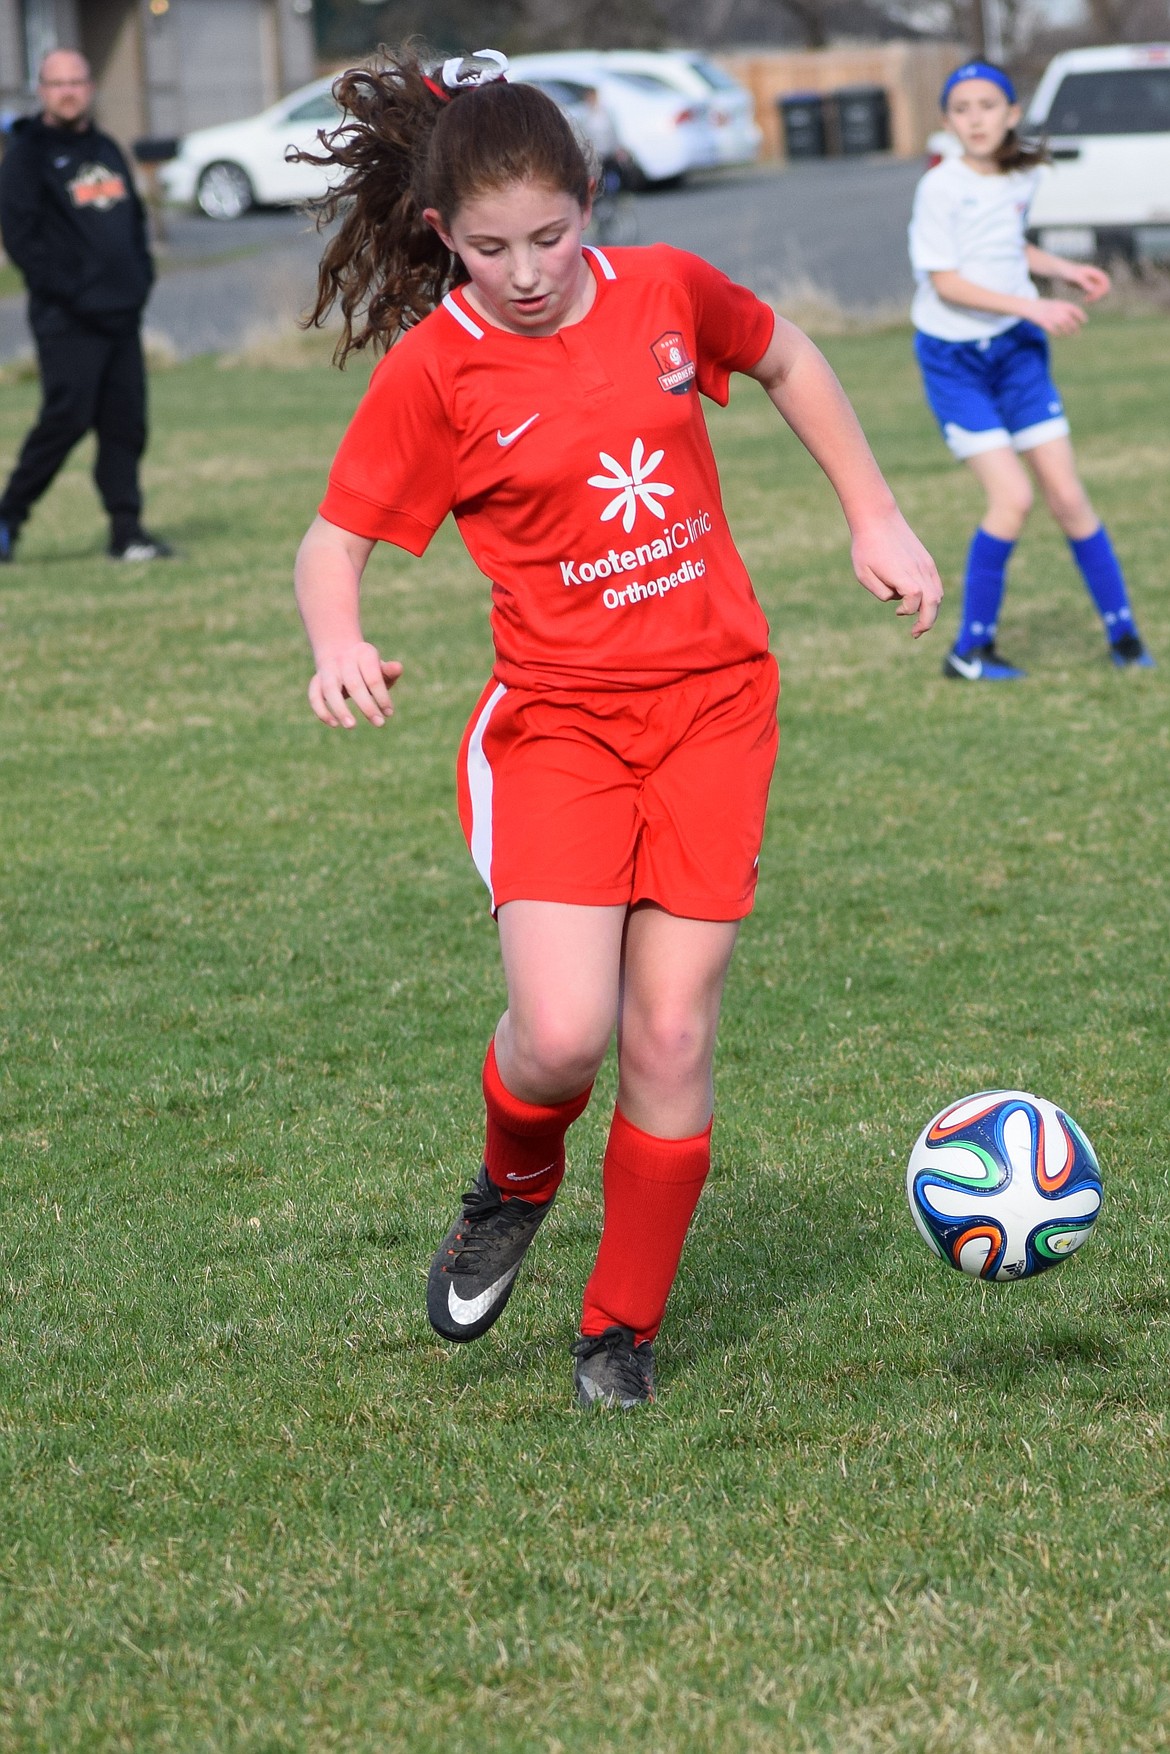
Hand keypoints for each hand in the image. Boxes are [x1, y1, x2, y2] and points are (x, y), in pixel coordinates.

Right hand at [308, 641, 402, 727]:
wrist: (341, 652)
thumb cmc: (368, 667)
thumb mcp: (380, 667)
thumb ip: (389, 671)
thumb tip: (398, 667)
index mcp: (363, 653)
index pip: (373, 677)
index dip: (381, 696)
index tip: (389, 713)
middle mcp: (343, 660)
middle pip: (353, 684)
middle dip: (366, 706)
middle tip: (379, 724)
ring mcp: (327, 670)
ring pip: (330, 690)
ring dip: (340, 709)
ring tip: (352, 726)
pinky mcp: (316, 680)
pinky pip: (314, 695)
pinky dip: (322, 710)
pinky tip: (334, 724)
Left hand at [851, 509, 942, 638]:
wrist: (878, 518)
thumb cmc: (866, 547)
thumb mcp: (863, 574)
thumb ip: (881, 592)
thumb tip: (896, 600)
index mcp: (902, 573)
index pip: (915, 599)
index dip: (909, 610)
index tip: (897, 613)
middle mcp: (918, 570)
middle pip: (933, 602)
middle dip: (927, 622)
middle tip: (915, 634)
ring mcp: (925, 565)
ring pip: (937, 595)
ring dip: (930, 612)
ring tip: (918, 623)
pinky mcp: (927, 561)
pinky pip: (936, 585)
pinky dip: (932, 599)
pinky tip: (921, 604)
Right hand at [1029, 297, 1087, 336]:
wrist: (1030, 307)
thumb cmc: (1043, 306)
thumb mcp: (1055, 303)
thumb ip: (1064, 308)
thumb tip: (1073, 317)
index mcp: (1061, 304)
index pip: (1075, 310)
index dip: (1081, 316)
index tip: (1084, 321)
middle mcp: (1058, 310)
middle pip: (1071, 321)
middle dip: (1075, 328)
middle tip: (1078, 333)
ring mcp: (1052, 317)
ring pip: (1064, 327)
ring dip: (1068, 332)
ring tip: (1069, 335)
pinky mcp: (1045, 323)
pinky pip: (1054, 331)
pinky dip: (1058, 334)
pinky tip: (1059, 336)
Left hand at [1066, 262, 1110, 302]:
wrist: (1061, 271)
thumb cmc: (1068, 273)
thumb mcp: (1076, 278)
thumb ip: (1085, 283)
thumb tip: (1093, 290)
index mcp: (1094, 272)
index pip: (1105, 281)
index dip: (1103, 288)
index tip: (1094, 294)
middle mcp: (1094, 276)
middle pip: (1103, 286)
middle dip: (1099, 294)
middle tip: (1090, 299)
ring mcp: (1091, 281)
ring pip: (1099, 290)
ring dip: (1096, 297)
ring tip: (1087, 300)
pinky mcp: (1086, 286)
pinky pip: (1093, 293)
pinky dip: (1091, 297)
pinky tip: (1085, 300)